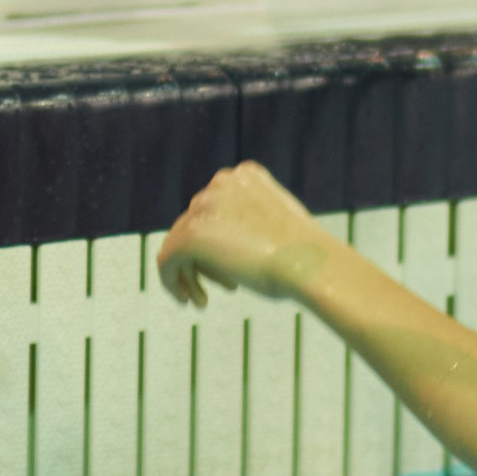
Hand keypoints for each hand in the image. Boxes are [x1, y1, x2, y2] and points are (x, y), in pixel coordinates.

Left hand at [158, 162, 323, 307]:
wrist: (309, 264)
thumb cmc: (305, 258)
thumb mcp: (278, 231)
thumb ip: (250, 227)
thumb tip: (227, 245)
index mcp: (246, 176)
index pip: (216, 209)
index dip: (221, 243)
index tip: (234, 271)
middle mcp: (222, 183)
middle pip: (197, 224)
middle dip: (207, 261)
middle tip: (227, 289)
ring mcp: (205, 205)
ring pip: (181, 242)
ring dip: (190, 273)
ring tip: (201, 300)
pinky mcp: (191, 234)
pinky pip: (167, 258)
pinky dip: (171, 280)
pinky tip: (185, 300)